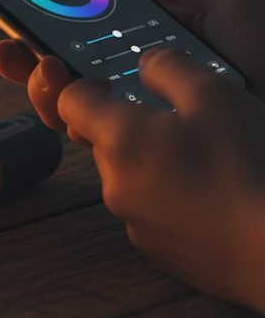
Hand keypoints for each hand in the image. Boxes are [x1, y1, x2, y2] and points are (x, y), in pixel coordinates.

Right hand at [0, 0, 264, 132]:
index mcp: (159, 49)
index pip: (92, 39)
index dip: (50, 30)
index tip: (18, 19)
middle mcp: (143, 88)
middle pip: (68, 77)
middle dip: (27, 62)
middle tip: (11, 49)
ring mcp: (141, 124)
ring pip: (68, 110)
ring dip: (40, 88)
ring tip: (45, 69)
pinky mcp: (146, 156)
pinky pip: (89, 139)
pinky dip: (65, 117)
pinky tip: (68, 97)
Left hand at [59, 48, 264, 313]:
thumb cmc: (251, 168)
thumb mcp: (216, 95)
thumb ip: (170, 68)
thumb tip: (145, 64)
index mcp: (119, 140)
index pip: (70, 101)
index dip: (87, 86)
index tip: (116, 84)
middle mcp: (115, 185)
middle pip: (104, 143)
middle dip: (133, 127)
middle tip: (187, 125)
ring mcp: (136, 224)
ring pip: (132, 179)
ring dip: (158, 165)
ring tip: (214, 163)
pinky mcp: (161, 253)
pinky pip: (156, 214)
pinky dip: (177, 201)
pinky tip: (220, 198)